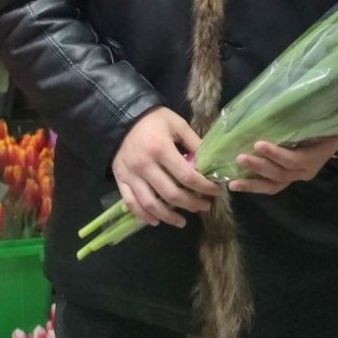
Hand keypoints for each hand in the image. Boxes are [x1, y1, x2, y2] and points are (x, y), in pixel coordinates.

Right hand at [111, 107, 221, 227]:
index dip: (204, 187)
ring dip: (169, 217)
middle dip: (192, 204)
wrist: (122, 117)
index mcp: (161, 149)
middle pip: (171, 194)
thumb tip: (210, 163)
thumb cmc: (153, 120)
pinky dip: (143, 216)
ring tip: (182, 221)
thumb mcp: (177, 124)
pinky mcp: (120, 180)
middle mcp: (145, 165)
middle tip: (204, 206)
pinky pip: (131, 203)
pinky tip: (156, 221)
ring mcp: (131, 175)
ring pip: (151, 204)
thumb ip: (194, 143)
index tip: (216, 192)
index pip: (187, 176)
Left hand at [228, 128, 337, 195]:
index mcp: (314, 159)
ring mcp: (293, 177)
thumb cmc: (329, 129)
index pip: (294, 160)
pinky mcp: (284, 178)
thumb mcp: (336, 127)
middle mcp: (303, 172)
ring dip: (252, 183)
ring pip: (272, 184)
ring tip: (233, 181)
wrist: (330, 139)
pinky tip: (236, 185)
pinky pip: (269, 186)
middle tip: (240, 157)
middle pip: (280, 173)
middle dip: (259, 166)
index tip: (258, 144)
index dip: (276, 154)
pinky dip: (253, 186)